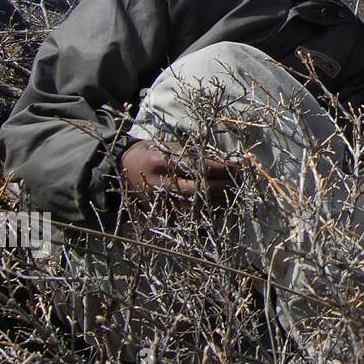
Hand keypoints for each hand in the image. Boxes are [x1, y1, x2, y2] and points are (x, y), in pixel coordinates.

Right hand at [119, 139, 239, 205]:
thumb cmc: (152, 153)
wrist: (123, 169)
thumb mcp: (170, 146)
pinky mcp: (162, 214)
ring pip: (196, 207)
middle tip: (240, 181)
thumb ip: (195, 155)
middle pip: (199, 190)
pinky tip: (222, 206)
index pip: (197, 167)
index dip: (220, 168)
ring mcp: (160, 202)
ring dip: (220, 202)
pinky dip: (208, 213)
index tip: (237, 167)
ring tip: (236, 194)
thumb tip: (227, 163)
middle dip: (224, 186)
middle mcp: (160, 185)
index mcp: (161, 163)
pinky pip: (190, 217)